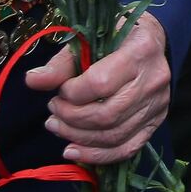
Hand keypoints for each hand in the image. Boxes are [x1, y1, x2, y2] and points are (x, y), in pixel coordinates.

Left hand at [25, 12, 171, 164]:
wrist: (153, 41)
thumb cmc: (117, 36)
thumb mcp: (89, 39)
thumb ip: (61, 63)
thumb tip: (32, 80)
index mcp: (139, 51)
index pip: (100, 83)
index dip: (72, 93)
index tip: (61, 89)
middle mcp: (153, 80)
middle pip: (107, 115)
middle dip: (71, 118)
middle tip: (53, 110)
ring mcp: (158, 104)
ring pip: (114, 135)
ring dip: (78, 137)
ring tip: (57, 127)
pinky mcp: (156, 122)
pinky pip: (127, 149)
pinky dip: (97, 155)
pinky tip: (74, 150)